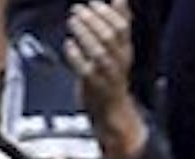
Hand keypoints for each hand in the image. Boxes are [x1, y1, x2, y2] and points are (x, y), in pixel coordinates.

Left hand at [65, 0, 144, 158]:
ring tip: (72, 22)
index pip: (121, 28)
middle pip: (109, 37)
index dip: (107, 13)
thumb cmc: (112, 75)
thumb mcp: (119, 49)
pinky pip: (85, 70)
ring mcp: (107, 75)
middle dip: (92, 20)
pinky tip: (69, 44)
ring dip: (84, 34)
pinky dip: (76, 55)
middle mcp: (119, 62)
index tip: (93, 3)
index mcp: (125, 51)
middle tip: (77, 10)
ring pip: (99, 52)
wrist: (112, 111)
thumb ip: (120, 24)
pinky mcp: (94, 87)